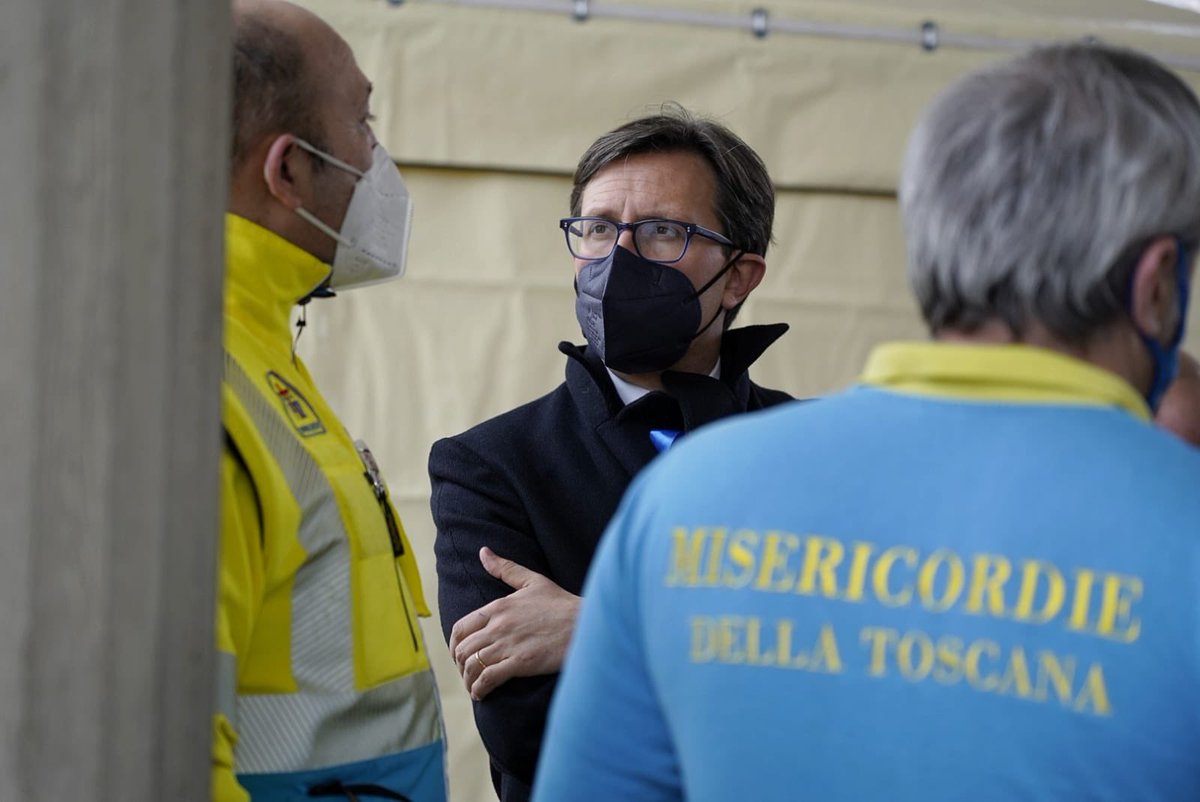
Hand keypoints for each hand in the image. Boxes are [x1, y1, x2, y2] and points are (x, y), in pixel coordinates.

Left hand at [450, 547, 580, 700]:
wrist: (587, 624)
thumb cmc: (562, 603)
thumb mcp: (533, 581)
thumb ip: (505, 568)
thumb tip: (483, 551)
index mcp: (498, 607)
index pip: (461, 628)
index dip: (455, 644)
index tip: (459, 653)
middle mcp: (498, 625)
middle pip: (463, 649)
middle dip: (460, 665)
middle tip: (467, 673)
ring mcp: (508, 645)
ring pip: (472, 665)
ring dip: (468, 680)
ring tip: (473, 687)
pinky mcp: (520, 663)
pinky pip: (488, 678)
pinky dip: (479, 689)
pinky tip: (482, 694)